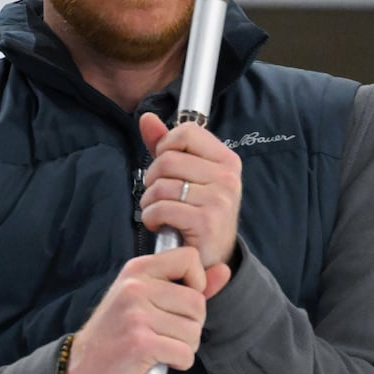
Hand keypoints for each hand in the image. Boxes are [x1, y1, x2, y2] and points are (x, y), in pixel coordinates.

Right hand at [64, 247, 230, 373]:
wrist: (83, 366)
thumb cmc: (117, 332)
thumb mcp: (145, 298)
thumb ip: (187, 283)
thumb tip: (225, 270)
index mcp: (137, 269)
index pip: (189, 257)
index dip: (196, 282)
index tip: (180, 301)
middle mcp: (136, 287)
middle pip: (197, 302)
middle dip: (191, 325)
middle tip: (167, 333)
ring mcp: (137, 314)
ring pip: (193, 331)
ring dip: (184, 346)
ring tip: (160, 346)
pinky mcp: (141, 343)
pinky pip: (184, 354)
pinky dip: (178, 362)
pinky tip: (158, 360)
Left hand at [137, 113, 242, 270]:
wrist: (210, 255)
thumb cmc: (196, 211)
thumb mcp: (184, 174)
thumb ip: (165, 145)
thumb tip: (146, 119)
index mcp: (225, 160)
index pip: (186, 132)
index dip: (165, 146)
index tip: (165, 168)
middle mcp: (227, 177)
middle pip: (168, 159)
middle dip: (153, 179)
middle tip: (160, 195)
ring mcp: (220, 199)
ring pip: (161, 185)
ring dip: (150, 202)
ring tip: (160, 211)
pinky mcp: (207, 222)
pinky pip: (162, 208)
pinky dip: (151, 217)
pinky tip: (159, 224)